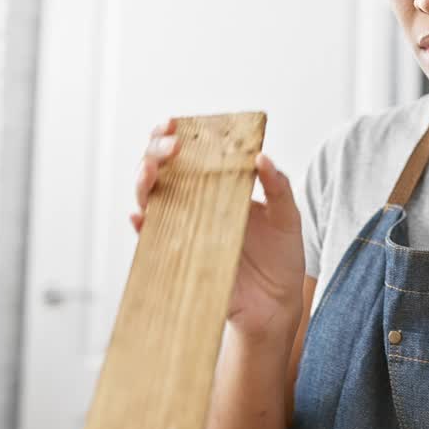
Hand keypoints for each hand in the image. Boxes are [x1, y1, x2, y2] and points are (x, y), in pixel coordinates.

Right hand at [131, 119, 305, 341]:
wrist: (278, 304)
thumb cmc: (281, 257)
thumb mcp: (287, 217)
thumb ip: (278, 186)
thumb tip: (261, 157)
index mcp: (219, 189)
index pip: (189, 155)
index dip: (174, 136)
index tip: (175, 124)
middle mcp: (195, 207)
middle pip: (161, 172)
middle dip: (156, 152)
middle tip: (171, 146)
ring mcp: (184, 232)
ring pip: (150, 201)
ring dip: (144, 183)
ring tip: (151, 170)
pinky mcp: (180, 260)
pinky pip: (152, 242)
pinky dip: (143, 228)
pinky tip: (141, 216)